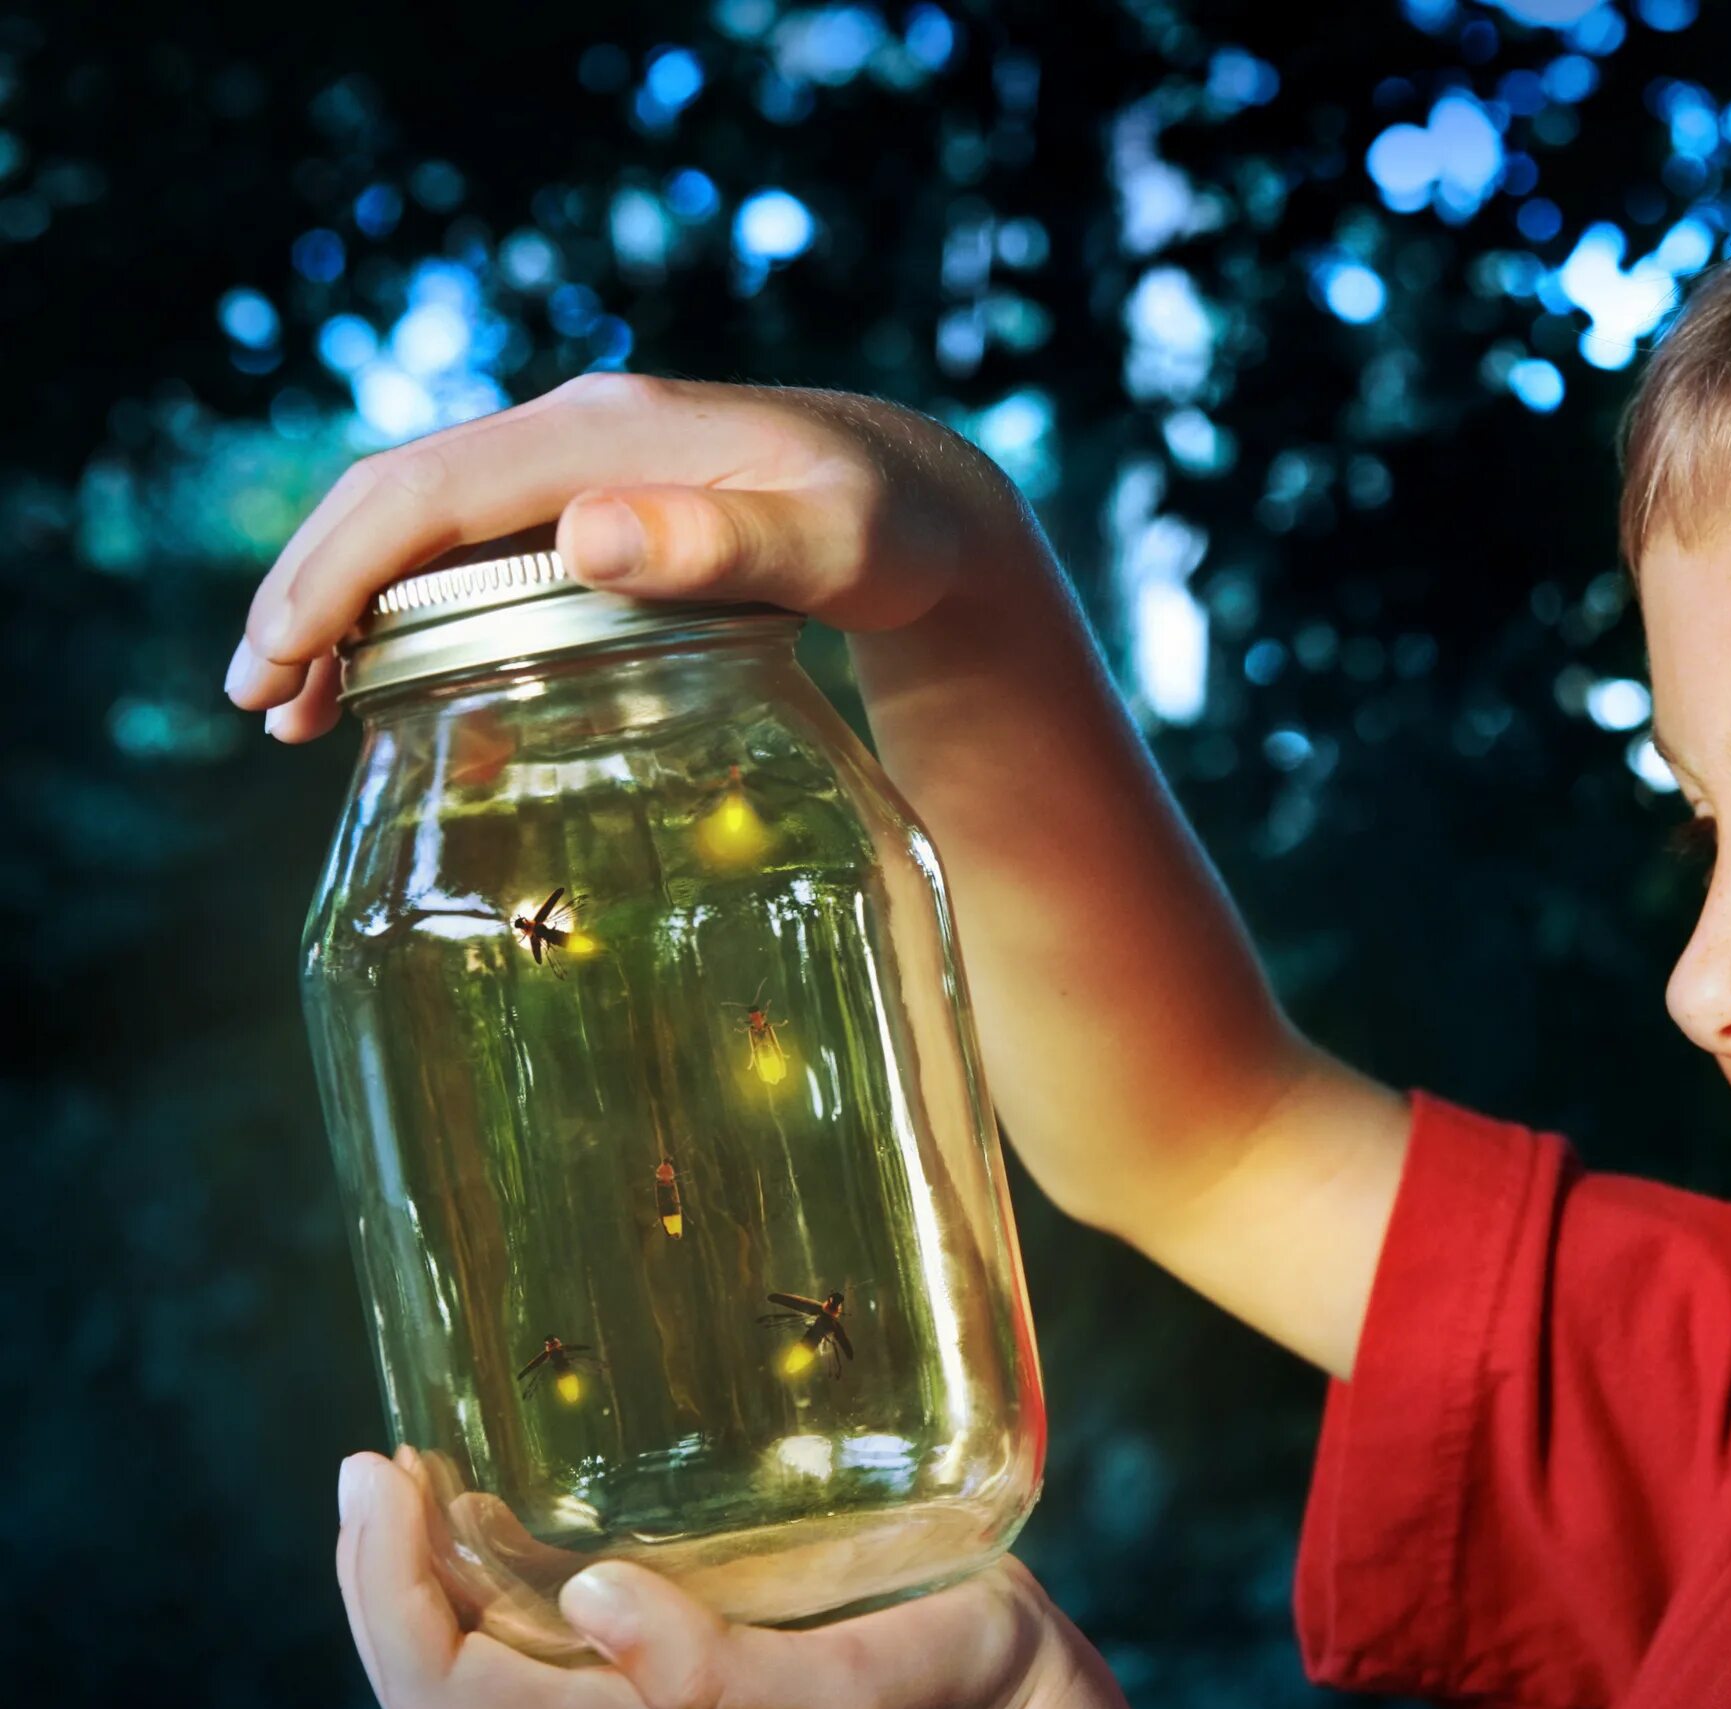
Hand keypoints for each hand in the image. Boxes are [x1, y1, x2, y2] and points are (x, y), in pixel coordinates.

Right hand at [226, 371, 1023, 743]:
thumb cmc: (892, 530)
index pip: (432, 490)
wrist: (929, 505)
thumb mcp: (836, 544)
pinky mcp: (592, 505)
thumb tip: (590, 535)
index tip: (285, 655)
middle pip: (400, 502)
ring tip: (296, 714)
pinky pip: (472, 552)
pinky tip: (389, 692)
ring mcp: (579, 467)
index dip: (344, 570)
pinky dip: (410, 613)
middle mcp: (576, 433)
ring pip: (424, 529)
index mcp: (606, 432)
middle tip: (261, 702)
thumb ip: (728, 544)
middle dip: (313, 592)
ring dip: (348, 608)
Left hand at [333, 1447, 1079, 1708]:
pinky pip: (541, 1602)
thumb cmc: (938, 1685)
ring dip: (420, 1559)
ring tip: (414, 1460)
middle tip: (377, 1456)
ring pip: (476, 1634)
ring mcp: (639, 1671)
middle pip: (435, 1664)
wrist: (1008, 1700)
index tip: (389, 1475)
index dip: (386, 1591)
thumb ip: (717, 1668)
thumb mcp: (841, 1690)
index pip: (444, 1683)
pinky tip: (504, 1481)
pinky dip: (490, 1546)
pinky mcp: (680, 1625)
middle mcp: (611, 1703)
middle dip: (378, 1570)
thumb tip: (586, 1594)